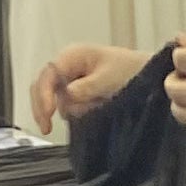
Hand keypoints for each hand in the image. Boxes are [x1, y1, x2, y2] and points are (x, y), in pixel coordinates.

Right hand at [30, 42, 150, 129]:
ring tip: (94, 107)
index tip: (49, 113)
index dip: (44, 94)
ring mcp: (69, 80)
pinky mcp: (75, 94)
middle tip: (47, 129)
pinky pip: (66, 107)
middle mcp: (67, 66)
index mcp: (72, 55)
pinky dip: (75, 113)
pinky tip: (91, 110)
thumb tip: (68, 95)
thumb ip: (87, 87)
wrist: (144, 75)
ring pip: (53, 100)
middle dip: (43, 107)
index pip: (48, 74)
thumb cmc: (129, 70)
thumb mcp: (109, 78)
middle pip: (41, 86)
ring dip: (68, 110)